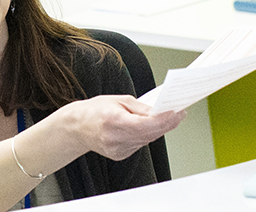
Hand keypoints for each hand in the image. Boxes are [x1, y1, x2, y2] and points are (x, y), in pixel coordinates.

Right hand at [57, 95, 183, 160]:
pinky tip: (149, 127)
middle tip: (179, 113)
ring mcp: (117, 149)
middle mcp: (115, 138)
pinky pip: (140, 144)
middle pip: (150, 133)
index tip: (177, 112)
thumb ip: (140, 107)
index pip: (146, 124)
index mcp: (113, 120)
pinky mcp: (120, 155)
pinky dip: (147, 135)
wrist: (76, 128)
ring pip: (147, 140)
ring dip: (159, 129)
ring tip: (168, 117)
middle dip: (167, 123)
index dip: (164, 119)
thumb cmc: (94, 111)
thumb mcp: (118, 100)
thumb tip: (160, 110)